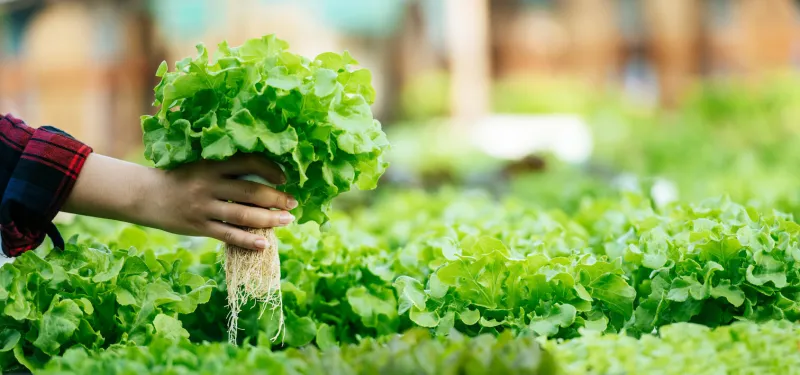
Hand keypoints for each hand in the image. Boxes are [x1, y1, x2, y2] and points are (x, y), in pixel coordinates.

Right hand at [63, 153, 296, 250]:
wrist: (143, 194)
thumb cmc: (178, 178)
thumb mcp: (199, 165)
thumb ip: (225, 170)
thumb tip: (262, 178)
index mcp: (211, 164)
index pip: (248, 162)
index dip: (270, 169)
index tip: (284, 178)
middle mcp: (208, 183)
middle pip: (250, 191)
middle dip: (276, 198)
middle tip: (293, 203)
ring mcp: (203, 206)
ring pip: (243, 215)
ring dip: (269, 219)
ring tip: (287, 220)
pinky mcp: (198, 226)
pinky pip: (228, 235)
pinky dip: (248, 240)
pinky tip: (264, 243)